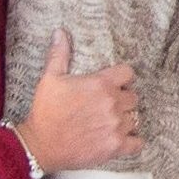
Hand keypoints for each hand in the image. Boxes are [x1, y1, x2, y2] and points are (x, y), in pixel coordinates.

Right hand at [18, 30, 141, 172]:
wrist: (40, 145)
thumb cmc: (45, 111)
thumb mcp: (50, 79)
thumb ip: (59, 54)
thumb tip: (60, 32)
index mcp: (101, 84)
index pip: (128, 73)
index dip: (122, 78)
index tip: (114, 84)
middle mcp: (113, 103)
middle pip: (133, 97)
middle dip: (123, 100)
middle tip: (107, 106)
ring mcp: (116, 126)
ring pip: (135, 119)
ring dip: (125, 120)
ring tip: (109, 123)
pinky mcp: (116, 146)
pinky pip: (138, 143)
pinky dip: (132, 142)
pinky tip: (121, 139)